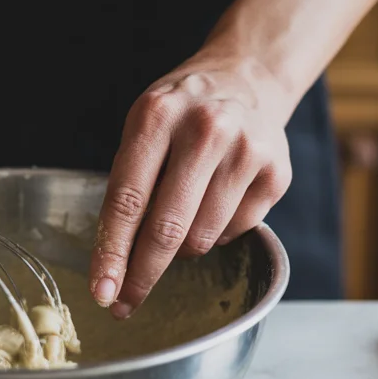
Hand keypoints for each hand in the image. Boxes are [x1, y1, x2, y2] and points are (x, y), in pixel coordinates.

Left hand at [89, 54, 293, 318]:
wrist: (248, 76)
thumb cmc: (181, 112)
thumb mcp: (143, 127)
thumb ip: (130, 186)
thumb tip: (116, 265)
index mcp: (158, 115)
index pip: (127, 200)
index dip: (112, 253)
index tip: (101, 291)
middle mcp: (206, 130)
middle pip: (167, 229)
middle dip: (142, 275)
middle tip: (124, 303)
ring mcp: (246, 152)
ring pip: (202, 239)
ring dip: (183, 247)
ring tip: (182, 215)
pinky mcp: (276, 174)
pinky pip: (234, 233)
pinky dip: (216, 232)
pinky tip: (215, 200)